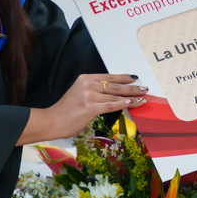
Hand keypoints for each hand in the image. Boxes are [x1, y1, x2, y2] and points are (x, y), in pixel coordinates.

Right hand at [20, 74, 145, 143]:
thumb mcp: (79, 94)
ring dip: (132, 97)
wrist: (51, 121)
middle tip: (144, 88)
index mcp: (85, 79)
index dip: (123, 77)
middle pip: (115, 85)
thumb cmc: (65, 111)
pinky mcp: (91, 107)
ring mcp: (89, 95)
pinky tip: (133, 103)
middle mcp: (88, 84)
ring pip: (116, 95)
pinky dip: (124, 104)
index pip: (109, 77)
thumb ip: (93, 92)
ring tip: (143, 97)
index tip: (134, 78)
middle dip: (132, 87)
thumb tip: (111, 95)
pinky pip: (111, 105)